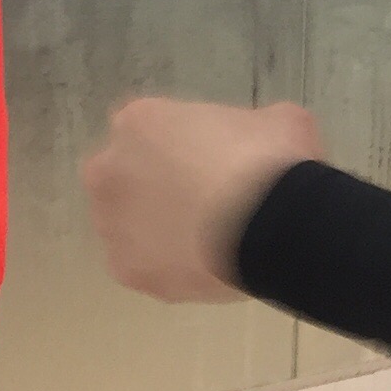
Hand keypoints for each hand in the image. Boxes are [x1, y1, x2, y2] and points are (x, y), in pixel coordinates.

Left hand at [85, 99, 323, 302]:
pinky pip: (148, 266)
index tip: (215, 159)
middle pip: (127, 177)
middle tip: (209, 199)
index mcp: (140, 122)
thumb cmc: (272, 160)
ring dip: (161, 228)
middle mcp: (109, 171)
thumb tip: (260, 143)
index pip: (150, 129)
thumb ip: (251, 126)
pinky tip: (210, 264)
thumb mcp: (281, 120)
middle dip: (158, 186)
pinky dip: (173, 266)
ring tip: (212, 238)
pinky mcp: (127, 270)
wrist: (272, 226)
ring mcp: (112, 225)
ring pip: (132, 226)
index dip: (185, 145)